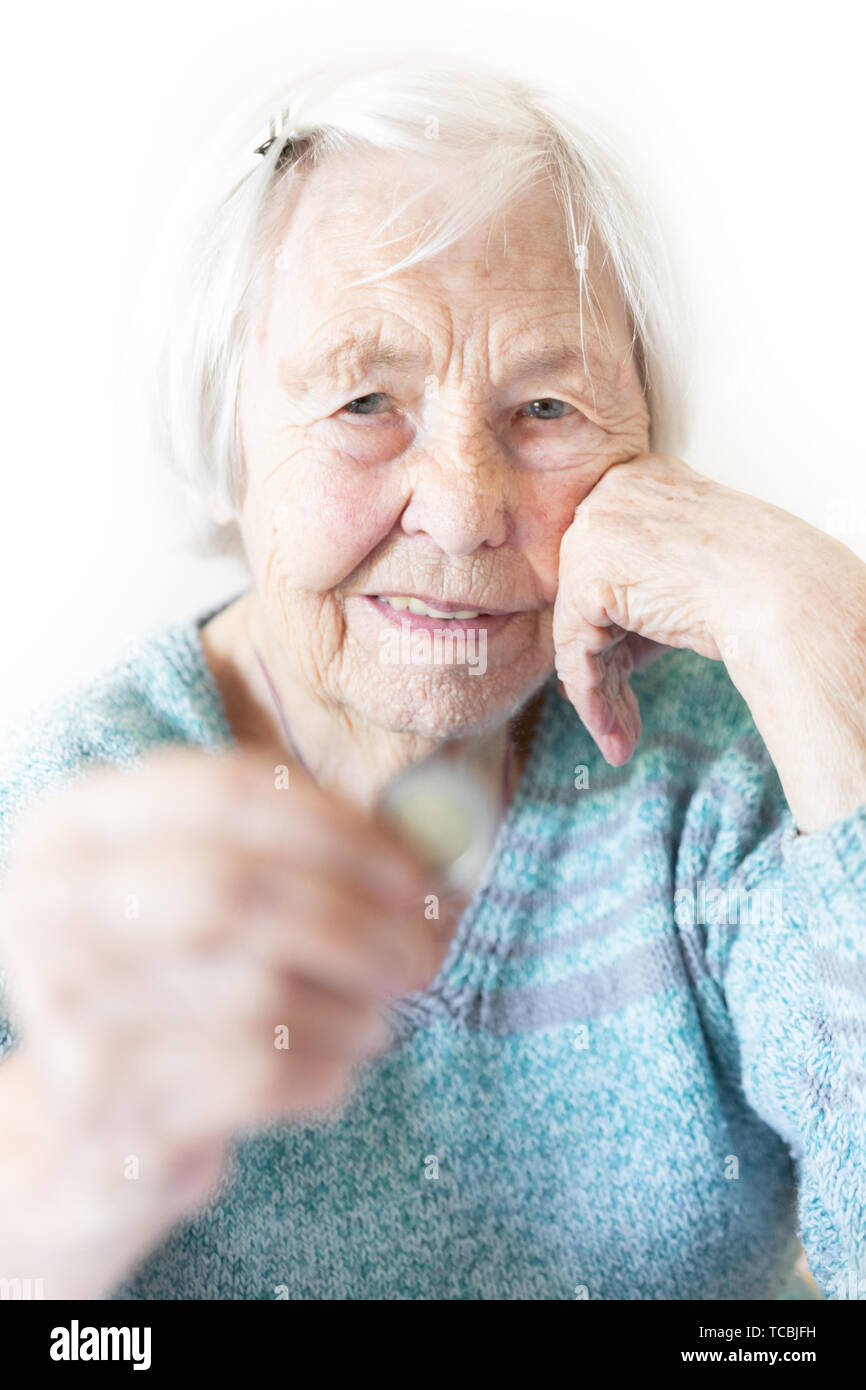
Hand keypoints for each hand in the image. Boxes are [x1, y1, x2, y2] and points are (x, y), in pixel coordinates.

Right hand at [0, 745, 434, 1294]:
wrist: (83, 1131)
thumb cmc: (169, 986)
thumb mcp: (198, 897)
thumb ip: (291, 854)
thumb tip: (439, 845)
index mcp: (72, 829)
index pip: (224, 793)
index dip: (339, 830)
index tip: (416, 873)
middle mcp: (50, 910)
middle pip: (237, 892)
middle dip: (356, 923)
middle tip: (428, 952)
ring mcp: (67, 1011)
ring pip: (258, 992)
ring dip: (352, 1006)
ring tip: (380, 1017)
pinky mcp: (105, 1106)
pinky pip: (256, 1075)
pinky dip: (325, 1070)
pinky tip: (335, 1069)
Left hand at [552, 453, 865, 830]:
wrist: (784, 592)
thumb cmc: (762, 584)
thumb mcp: (689, 577)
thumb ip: (641, 597)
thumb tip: (597, 652)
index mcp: (641, 479)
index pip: (609, 565)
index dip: (618, 630)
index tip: (626, 676)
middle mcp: (609, 494)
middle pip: (590, 597)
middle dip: (607, 666)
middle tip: (619, 719)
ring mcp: (593, 531)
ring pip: (579, 628)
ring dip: (600, 693)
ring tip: (619, 738)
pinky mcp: (586, 575)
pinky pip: (575, 650)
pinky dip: (591, 695)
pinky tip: (613, 733)